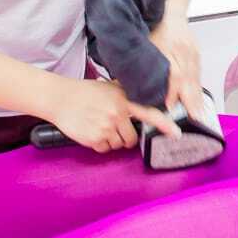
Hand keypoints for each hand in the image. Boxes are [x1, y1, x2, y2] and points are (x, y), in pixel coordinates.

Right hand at [47, 76, 180, 152]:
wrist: (61, 98)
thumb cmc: (86, 92)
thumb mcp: (110, 88)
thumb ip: (128, 95)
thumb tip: (146, 98)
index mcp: (124, 100)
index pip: (150, 113)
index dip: (165, 125)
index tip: (176, 134)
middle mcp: (117, 114)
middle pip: (132, 138)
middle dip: (125, 136)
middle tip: (114, 125)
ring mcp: (105, 127)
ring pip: (119, 145)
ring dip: (112, 140)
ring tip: (100, 125)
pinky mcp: (94, 138)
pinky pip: (105, 149)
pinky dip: (100, 144)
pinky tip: (92, 131)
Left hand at [152, 18, 204, 119]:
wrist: (171, 11)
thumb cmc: (156, 26)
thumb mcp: (146, 43)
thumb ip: (145, 63)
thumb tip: (140, 84)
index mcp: (170, 46)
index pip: (174, 74)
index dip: (172, 90)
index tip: (169, 105)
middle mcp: (185, 50)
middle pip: (189, 79)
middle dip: (191, 100)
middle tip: (194, 117)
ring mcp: (193, 52)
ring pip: (195, 78)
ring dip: (197, 97)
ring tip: (199, 114)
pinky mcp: (197, 54)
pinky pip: (198, 74)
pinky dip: (199, 88)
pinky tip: (199, 100)